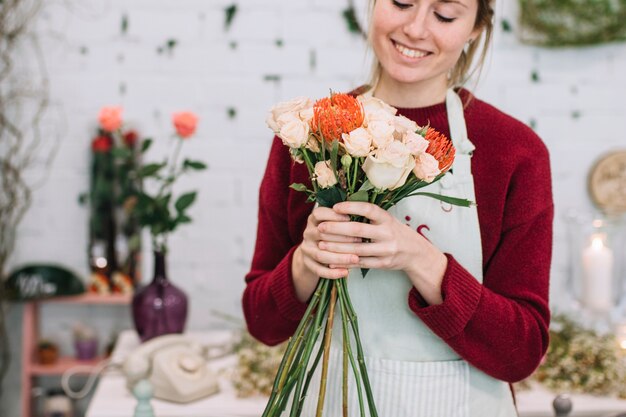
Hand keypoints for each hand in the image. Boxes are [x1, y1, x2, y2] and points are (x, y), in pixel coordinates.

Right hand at [291, 206, 360, 301]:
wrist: (314, 252)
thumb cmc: (332, 233)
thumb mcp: (334, 222)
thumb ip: (344, 219)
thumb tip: (364, 214)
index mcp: (314, 220)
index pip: (318, 213)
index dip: (333, 215)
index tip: (349, 218)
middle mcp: (308, 233)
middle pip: (321, 234)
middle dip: (342, 238)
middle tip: (361, 240)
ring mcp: (306, 249)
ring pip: (321, 254)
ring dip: (339, 257)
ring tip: (356, 259)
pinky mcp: (308, 264)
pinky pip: (319, 270)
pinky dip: (332, 273)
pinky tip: (346, 273)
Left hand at [320, 202, 446, 304]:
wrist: (415, 252)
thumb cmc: (394, 231)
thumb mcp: (387, 219)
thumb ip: (369, 215)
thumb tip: (340, 207)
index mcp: (387, 218)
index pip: (368, 209)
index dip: (351, 207)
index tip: (334, 207)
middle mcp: (387, 233)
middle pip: (358, 230)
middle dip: (337, 228)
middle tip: (320, 227)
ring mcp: (386, 250)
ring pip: (357, 249)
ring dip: (336, 247)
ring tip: (321, 244)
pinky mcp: (383, 264)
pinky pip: (360, 264)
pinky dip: (344, 262)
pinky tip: (331, 261)